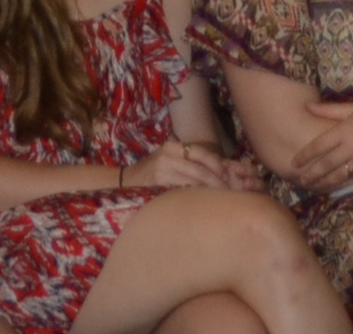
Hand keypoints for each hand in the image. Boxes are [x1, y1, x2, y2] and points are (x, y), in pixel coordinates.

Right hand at [118, 137, 237, 190]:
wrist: (125, 182)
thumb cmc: (152, 173)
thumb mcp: (169, 160)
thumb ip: (189, 162)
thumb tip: (221, 170)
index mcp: (173, 147)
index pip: (201, 153)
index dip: (217, 165)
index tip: (227, 176)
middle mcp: (167, 155)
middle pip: (199, 168)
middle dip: (216, 181)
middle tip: (227, 192)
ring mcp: (161, 171)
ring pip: (193, 182)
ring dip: (208, 191)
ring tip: (218, 199)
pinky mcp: (157, 186)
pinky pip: (181, 193)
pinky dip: (193, 198)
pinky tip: (200, 204)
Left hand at [283, 96, 352, 189]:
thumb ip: (330, 110)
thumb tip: (307, 107)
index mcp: (346, 129)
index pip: (319, 146)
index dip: (305, 156)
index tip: (294, 163)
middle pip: (326, 165)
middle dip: (311, 174)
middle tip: (299, 180)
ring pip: (339, 176)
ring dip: (324, 183)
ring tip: (314, 186)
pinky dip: (342, 185)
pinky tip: (334, 188)